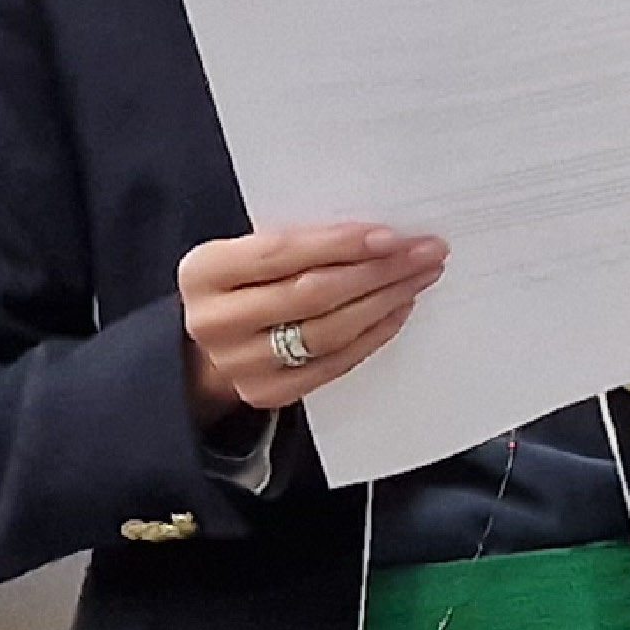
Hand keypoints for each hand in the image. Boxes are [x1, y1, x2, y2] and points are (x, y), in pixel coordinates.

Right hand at [176, 221, 438, 426]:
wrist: (213, 345)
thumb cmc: (244, 284)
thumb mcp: (248, 253)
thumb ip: (294, 244)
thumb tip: (378, 236)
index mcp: (203, 272)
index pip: (280, 253)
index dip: (339, 245)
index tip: (392, 236)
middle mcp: (213, 321)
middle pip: (311, 294)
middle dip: (377, 271)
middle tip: (425, 254)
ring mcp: (239, 364)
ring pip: (328, 332)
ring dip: (384, 301)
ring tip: (420, 278)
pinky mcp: (267, 393)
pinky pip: (334, 363)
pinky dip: (374, 334)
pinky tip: (399, 309)